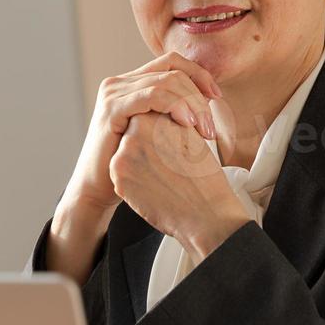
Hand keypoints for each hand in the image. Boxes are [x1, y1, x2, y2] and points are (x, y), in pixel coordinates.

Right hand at [58, 52, 221, 220]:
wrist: (97, 188)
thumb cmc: (132, 165)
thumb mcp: (155, 131)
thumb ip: (173, 112)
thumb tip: (209, 100)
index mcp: (131, 84)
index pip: (172, 62)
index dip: (199, 75)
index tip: (217, 98)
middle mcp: (120, 83)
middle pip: (173, 71)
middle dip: (199, 95)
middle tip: (211, 127)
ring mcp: (114, 94)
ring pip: (166, 81)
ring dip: (192, 103)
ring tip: (204, 129)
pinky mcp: (112, 109)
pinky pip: (151, 96)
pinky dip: (175, 105)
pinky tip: (187, 124)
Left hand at [110, 112, 253, 264]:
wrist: (205, 212)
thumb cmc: (203, 174)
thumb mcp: (189, 134)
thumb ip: (167, 118)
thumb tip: (154, 111)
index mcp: (149, 120)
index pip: (145, 116)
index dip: (160, 131)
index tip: (173, 145)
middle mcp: (130, 137)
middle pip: (133, 133)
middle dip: (147, 144)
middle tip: (167, 161)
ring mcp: (121, 160)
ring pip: (127, 153)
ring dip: (141, 161)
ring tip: (164, 173)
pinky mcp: (118, 181)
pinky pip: (123, 173)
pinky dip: (136, 178)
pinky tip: (155, 184)